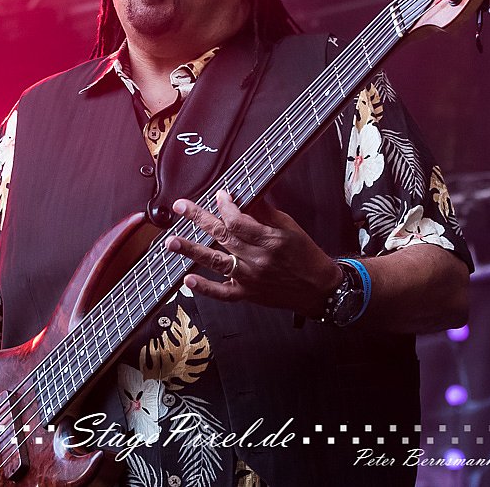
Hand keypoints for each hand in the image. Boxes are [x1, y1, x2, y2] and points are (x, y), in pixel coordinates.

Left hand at [166, 190, 342, 317]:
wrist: (318, 289)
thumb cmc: (305, 255)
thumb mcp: (289, 227)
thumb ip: (264, 212)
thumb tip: (244, 194)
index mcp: (270, 240)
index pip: (239, 220)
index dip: (225, 206)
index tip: (220, 194)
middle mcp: (258, 259)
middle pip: (222, 236)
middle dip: (199, 218)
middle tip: (180, 207)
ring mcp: (250, 278)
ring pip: (216, 262)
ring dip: (192, 250)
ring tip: (171, 241)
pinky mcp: (247, 294)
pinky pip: (222, 293)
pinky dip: (204, 288)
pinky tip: (188, 279)